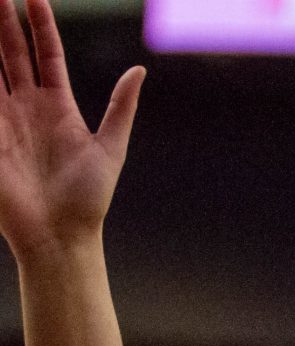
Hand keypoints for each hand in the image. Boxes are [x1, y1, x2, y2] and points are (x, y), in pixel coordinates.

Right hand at [0, 0, 142, 260]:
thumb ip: (121, 107)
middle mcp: (26, 107)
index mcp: (57, 107)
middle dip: (2, 20)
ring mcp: (2, 118)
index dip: (40, 24)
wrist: (58, 234)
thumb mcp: (110, 148)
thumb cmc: (87, 199)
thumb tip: (140, 70)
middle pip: (10, 51)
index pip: (45, 53)